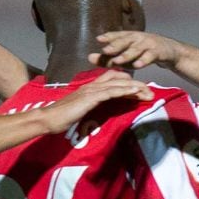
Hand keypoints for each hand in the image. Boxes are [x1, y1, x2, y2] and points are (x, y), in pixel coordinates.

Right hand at [38, 70, 152, 133]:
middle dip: (136, 85)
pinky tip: (136, 92)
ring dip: (136, 88)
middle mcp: (92, 85)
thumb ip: (91, 108)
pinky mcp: (91, 97)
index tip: (140, 91)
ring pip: (118, 84)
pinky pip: (112, 91)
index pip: (113, 80)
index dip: (128, 83)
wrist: (48, 119)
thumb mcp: (81, 111)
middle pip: (119, 79)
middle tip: (150, 92)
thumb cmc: (61, 118)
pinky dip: (125, 90)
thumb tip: (102, 112)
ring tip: (149, 92)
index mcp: (90, 88)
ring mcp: (92, 90)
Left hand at [90, 31, 184, 69]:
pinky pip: (149, 56)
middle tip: (105, 50)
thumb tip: (89, 57)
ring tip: (118, 60)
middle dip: (115, 45)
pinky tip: (137, 65)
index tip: (99, 39)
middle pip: (125, 40)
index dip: (108, 36)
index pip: (117, 35)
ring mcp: (149, 44)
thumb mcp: (126, 55)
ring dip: (127, 55)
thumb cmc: (143, 53)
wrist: (169, 51)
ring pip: (136, 49)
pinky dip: (143, 60)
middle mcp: (138, 37)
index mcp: (130, 36)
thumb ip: (108, 57)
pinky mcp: (158, 52)